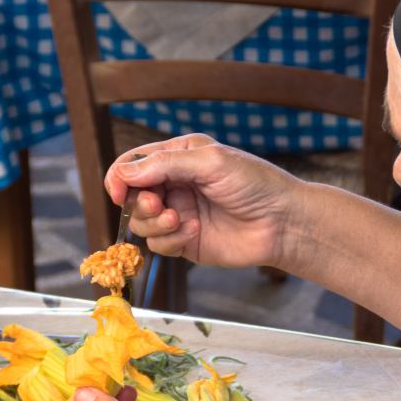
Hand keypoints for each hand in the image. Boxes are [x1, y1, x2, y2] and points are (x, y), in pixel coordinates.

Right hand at [104, 135, 305, 269]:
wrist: (283, 223)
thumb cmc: (254, 184)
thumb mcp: (209, 162)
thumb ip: (164, 164)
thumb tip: (123, 172)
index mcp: (179, 156)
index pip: (133, 164)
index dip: (119, 177)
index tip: (118, 191)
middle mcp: (176, 184)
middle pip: (132, 195)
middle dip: (138, 202)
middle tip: (157, 206)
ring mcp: (179, 213)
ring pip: (141, 222)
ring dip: (153, 222)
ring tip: (178, 220)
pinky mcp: (186, 241)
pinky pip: (159, 244)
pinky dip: (170, 239)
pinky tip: (194, 232)